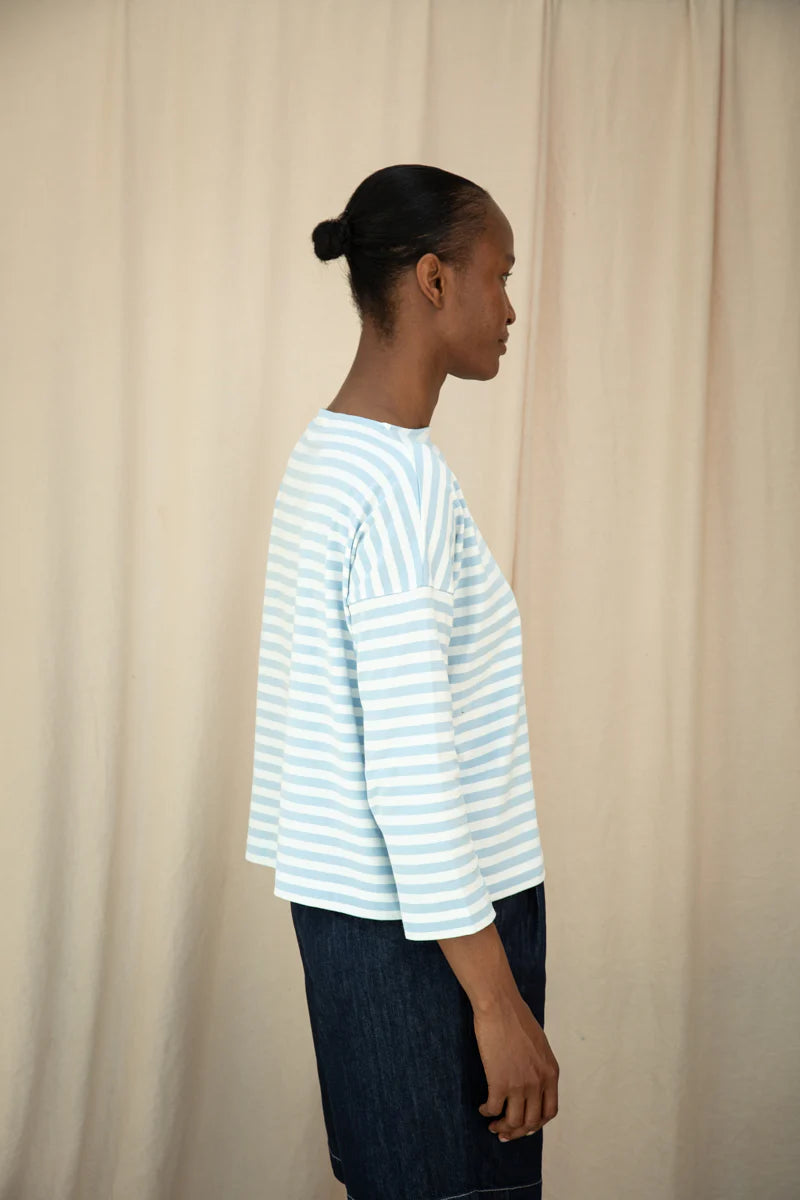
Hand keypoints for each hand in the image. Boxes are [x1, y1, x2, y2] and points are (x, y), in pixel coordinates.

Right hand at [474, 992, 558, 1141]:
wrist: (500, 1006)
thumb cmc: (516, 1018)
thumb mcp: (539, 1044)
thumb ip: (539, 1066)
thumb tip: (532, 1081)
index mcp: (551, 1073)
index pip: (550, 1111)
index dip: (537, 1124)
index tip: (525, 1126)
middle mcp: (539, 1082)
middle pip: (532, 1122)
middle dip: (518, 1131)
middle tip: (504, 1132)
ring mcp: (520, 1085)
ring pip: (514, 1121)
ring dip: (502, 1127)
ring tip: (493, 1124)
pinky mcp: (500, 1082)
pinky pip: (494, 1108)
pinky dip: (488, 1112)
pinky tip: (483, 1108)